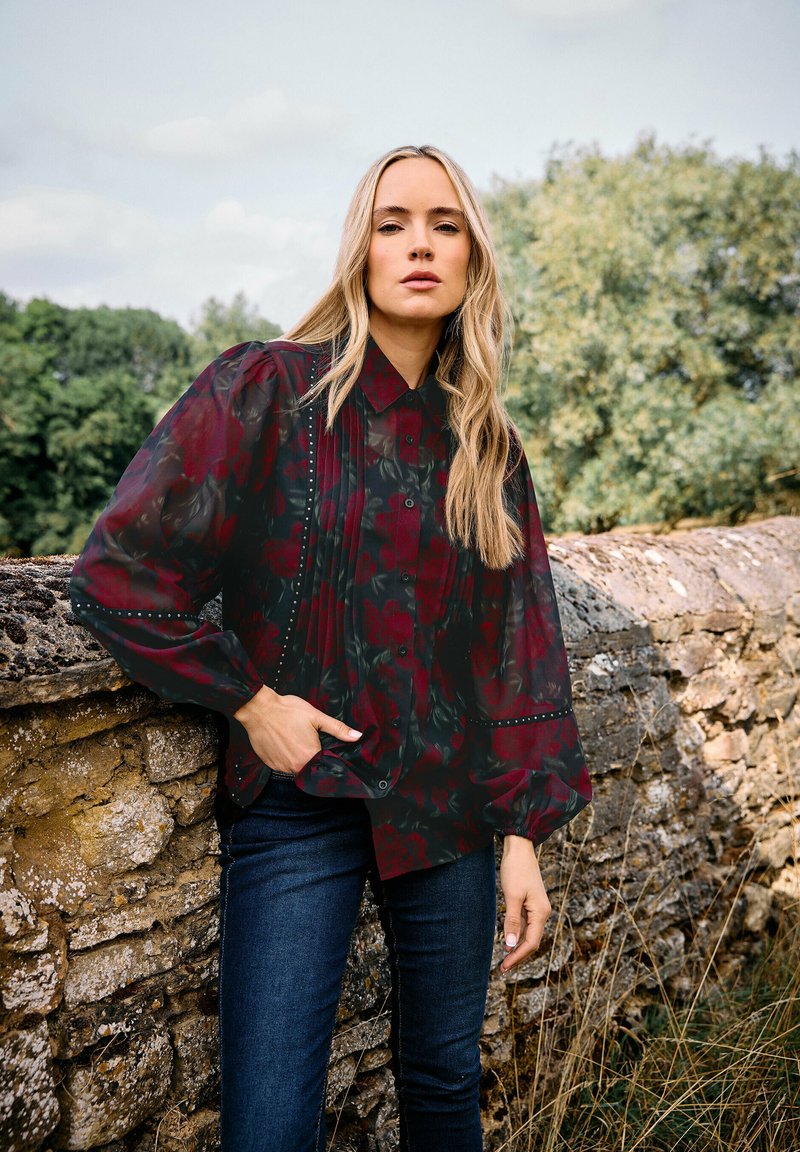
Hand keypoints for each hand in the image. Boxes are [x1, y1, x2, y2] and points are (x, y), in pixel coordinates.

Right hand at [233, 685, 361, 775]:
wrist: (258, 709)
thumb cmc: (287, 711)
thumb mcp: (316, 716)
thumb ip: (338, 729)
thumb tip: (357, 736)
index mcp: (309, 756)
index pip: (324, 766)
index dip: (326, 757)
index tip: (322, 748)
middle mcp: (295, 766)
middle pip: (310, 768)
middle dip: (311, 757)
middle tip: (306, 740)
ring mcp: (281, 766)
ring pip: (296, 767)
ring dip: (298, 758)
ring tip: (294, 740)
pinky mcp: (270, 764)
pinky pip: (282, 765)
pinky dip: (285, 757)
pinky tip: (284, 743)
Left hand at [499, 835, 550, 973]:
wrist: (519, 848)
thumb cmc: (516, 870)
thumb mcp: (512, 896)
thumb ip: (512, 921)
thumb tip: (510, 944)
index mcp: (541, 912)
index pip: (531, 943)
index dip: (518, 957)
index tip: (504, 967)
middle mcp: (542, 912)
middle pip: (532, 941)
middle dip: (518, 955)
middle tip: (502, 968)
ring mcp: (537, 908)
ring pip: (529, 933)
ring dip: (517, 946)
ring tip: (504, 959)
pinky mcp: (530, 903)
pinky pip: (525, 924)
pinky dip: (517, 934)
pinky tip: (509, 940)